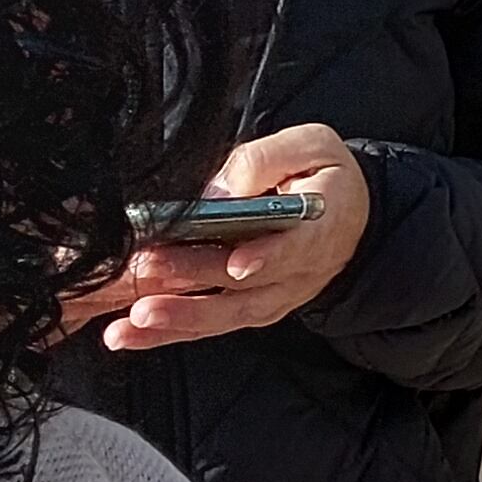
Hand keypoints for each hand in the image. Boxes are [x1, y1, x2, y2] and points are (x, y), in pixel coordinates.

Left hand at [102, 125, 370, 350]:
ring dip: (177, 319)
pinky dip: (170, 333)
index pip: (296, 247)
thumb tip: (214, 194)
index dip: (267, 257)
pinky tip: (131, 335)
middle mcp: (299, 272)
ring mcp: (274, 297)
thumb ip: (264, 161)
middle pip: (247, 285)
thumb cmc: (324, 174)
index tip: (237, 264)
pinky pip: (211, 326)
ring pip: (226, 315)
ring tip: (134, 321)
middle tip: (149, 268)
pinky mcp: (251, 310)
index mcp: (321, 227)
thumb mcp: (310, 146)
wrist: (349, 216)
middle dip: (196, 278)